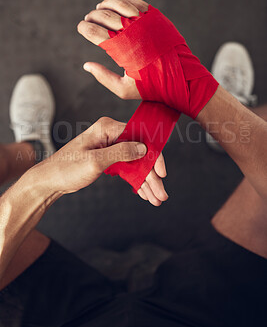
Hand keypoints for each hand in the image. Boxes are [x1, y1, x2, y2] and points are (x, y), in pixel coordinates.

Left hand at [37, 117, 167, 205]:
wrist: (50, 181)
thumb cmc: (66, 169)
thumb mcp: (95, 161)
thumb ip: (121, 153)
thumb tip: (144, 148)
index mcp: (107, 128)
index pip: (140, 137)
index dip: (154, 156)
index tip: (162, 173)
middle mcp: (110, 135)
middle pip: (140, 153)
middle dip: (151, 175)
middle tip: (161, 194)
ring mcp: (110, 146)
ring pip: (135, 163)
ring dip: (146, 181)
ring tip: (156, 198)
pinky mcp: (108, 158)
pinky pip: (127, 168)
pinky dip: (136, 180)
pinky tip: (144, 193)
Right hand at [77, 0, 148, 99]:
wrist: (182, 78)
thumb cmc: (151, 87)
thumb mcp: (124, 89)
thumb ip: (103, 77)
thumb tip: (86, 65)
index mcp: (120, 48)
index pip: (95, 32)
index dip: (84, 28)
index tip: (81, 27)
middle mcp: (131, 31)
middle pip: (104, 16)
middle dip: (93, 16)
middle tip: (89, 19)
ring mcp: (144, 22)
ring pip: (119, 4)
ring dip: (107, 5)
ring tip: (101, 8)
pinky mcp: (156, 17)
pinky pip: (136, 2)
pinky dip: (125, 0)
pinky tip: (119, 0)